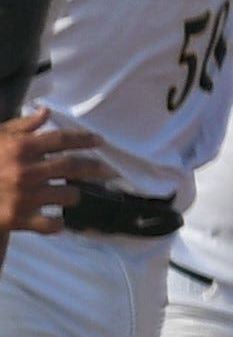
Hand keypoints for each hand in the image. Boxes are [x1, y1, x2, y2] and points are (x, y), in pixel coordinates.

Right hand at [0, 110, 112, 234]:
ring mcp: (24, 197)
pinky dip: (58, 224)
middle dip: (95, 168)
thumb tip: (46, 111)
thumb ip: (22, 126)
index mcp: (19, 148)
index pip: (61, 139)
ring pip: (68, 196)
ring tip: (71, 194)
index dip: (84, 139)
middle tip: (109, 170)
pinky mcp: (18, 219)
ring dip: (73, 195)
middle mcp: (25, 171)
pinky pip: (52, 225)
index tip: (100, 141)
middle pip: (73, 167)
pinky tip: (56, 220)